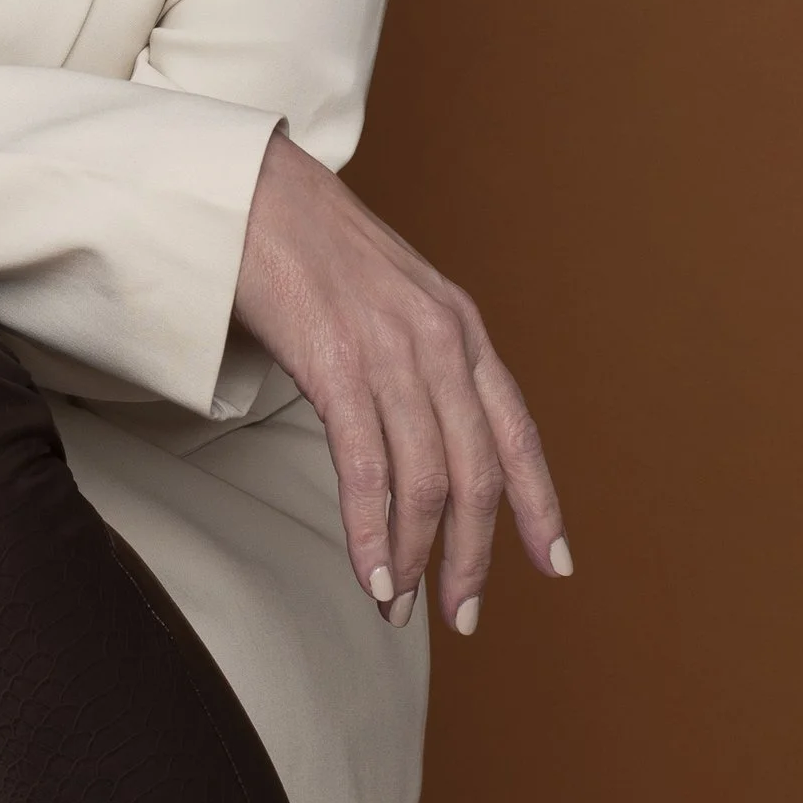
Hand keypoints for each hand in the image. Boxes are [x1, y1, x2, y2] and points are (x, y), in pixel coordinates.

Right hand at [233, 130, 567, 634]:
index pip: (516, 431)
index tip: (556, 564)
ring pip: (426, 482)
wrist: (245, 186)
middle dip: (472, 556)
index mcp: (459, 324)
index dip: (540, 504)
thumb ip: (410, 350)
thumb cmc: (301, 238)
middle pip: (478, 473)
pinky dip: (370, 533)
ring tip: (399, 607)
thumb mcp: (384, 291)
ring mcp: (391, 351)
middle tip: (462, 616)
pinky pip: (367, 469)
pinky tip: (369, 574)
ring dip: (415, 559)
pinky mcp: (336, 362)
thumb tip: (412, 422)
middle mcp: (440, 340)